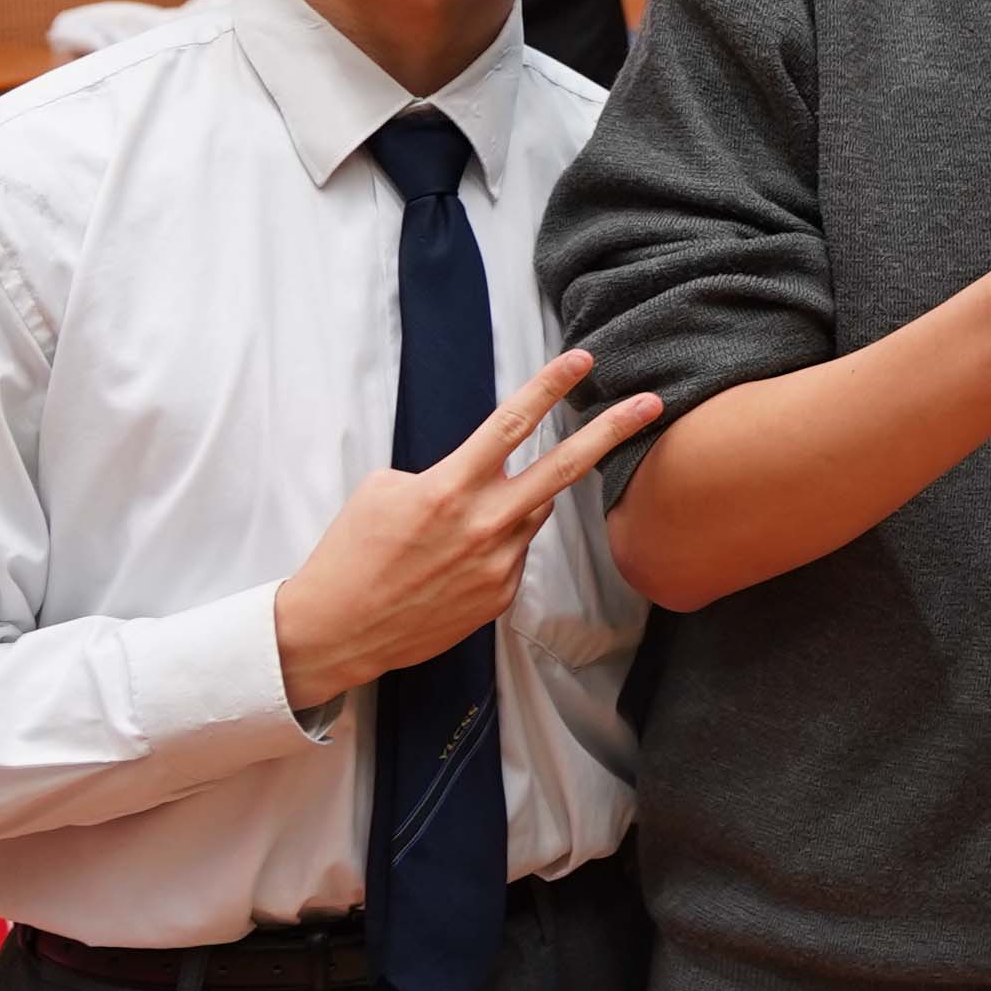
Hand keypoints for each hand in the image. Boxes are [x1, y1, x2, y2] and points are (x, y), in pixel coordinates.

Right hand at [274, 350, 661, 705]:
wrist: (337, 629)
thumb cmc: (352, 553)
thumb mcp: (383, 490)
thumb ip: (444, 474)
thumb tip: (482, 474)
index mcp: (449, 488)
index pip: (510, 424)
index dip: (550, 387)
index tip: (583, 360)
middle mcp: (484, 524)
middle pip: (564, 467)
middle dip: (612, 431)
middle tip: (652, 404)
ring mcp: (499, 563)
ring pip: (535, 511)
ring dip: (520, 500)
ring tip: (463, 521)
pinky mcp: (502, 595)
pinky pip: (515, 552)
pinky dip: (496, 544)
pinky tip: (453, 561)